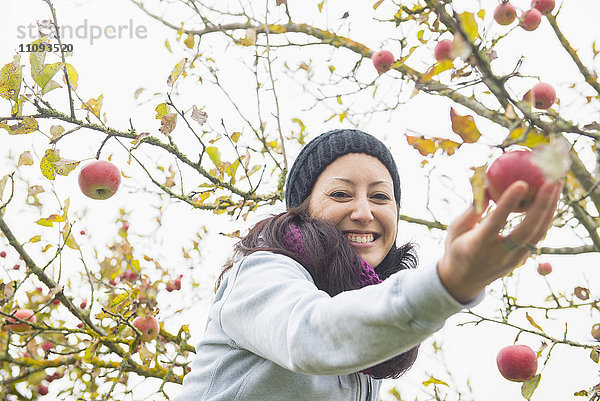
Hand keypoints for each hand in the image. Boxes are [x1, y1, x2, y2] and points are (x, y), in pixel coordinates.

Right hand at [437, 180, 562, 303]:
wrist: (463, 281)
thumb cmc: (456, 248)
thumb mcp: (455, 229)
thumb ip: (472, 210)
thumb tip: (486, 186)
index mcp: (477, 245)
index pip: (496, 222)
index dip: (509, 202)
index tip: (521, 183)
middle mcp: (499, 254)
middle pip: (527, 229)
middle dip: (543, 204)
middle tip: (553, 180)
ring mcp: (514, 259)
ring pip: (538, 233)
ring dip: (550, 208)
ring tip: (557, 184)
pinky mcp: (522, 259)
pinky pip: (538, 236)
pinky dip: (546, 217)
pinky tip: (551, 200)